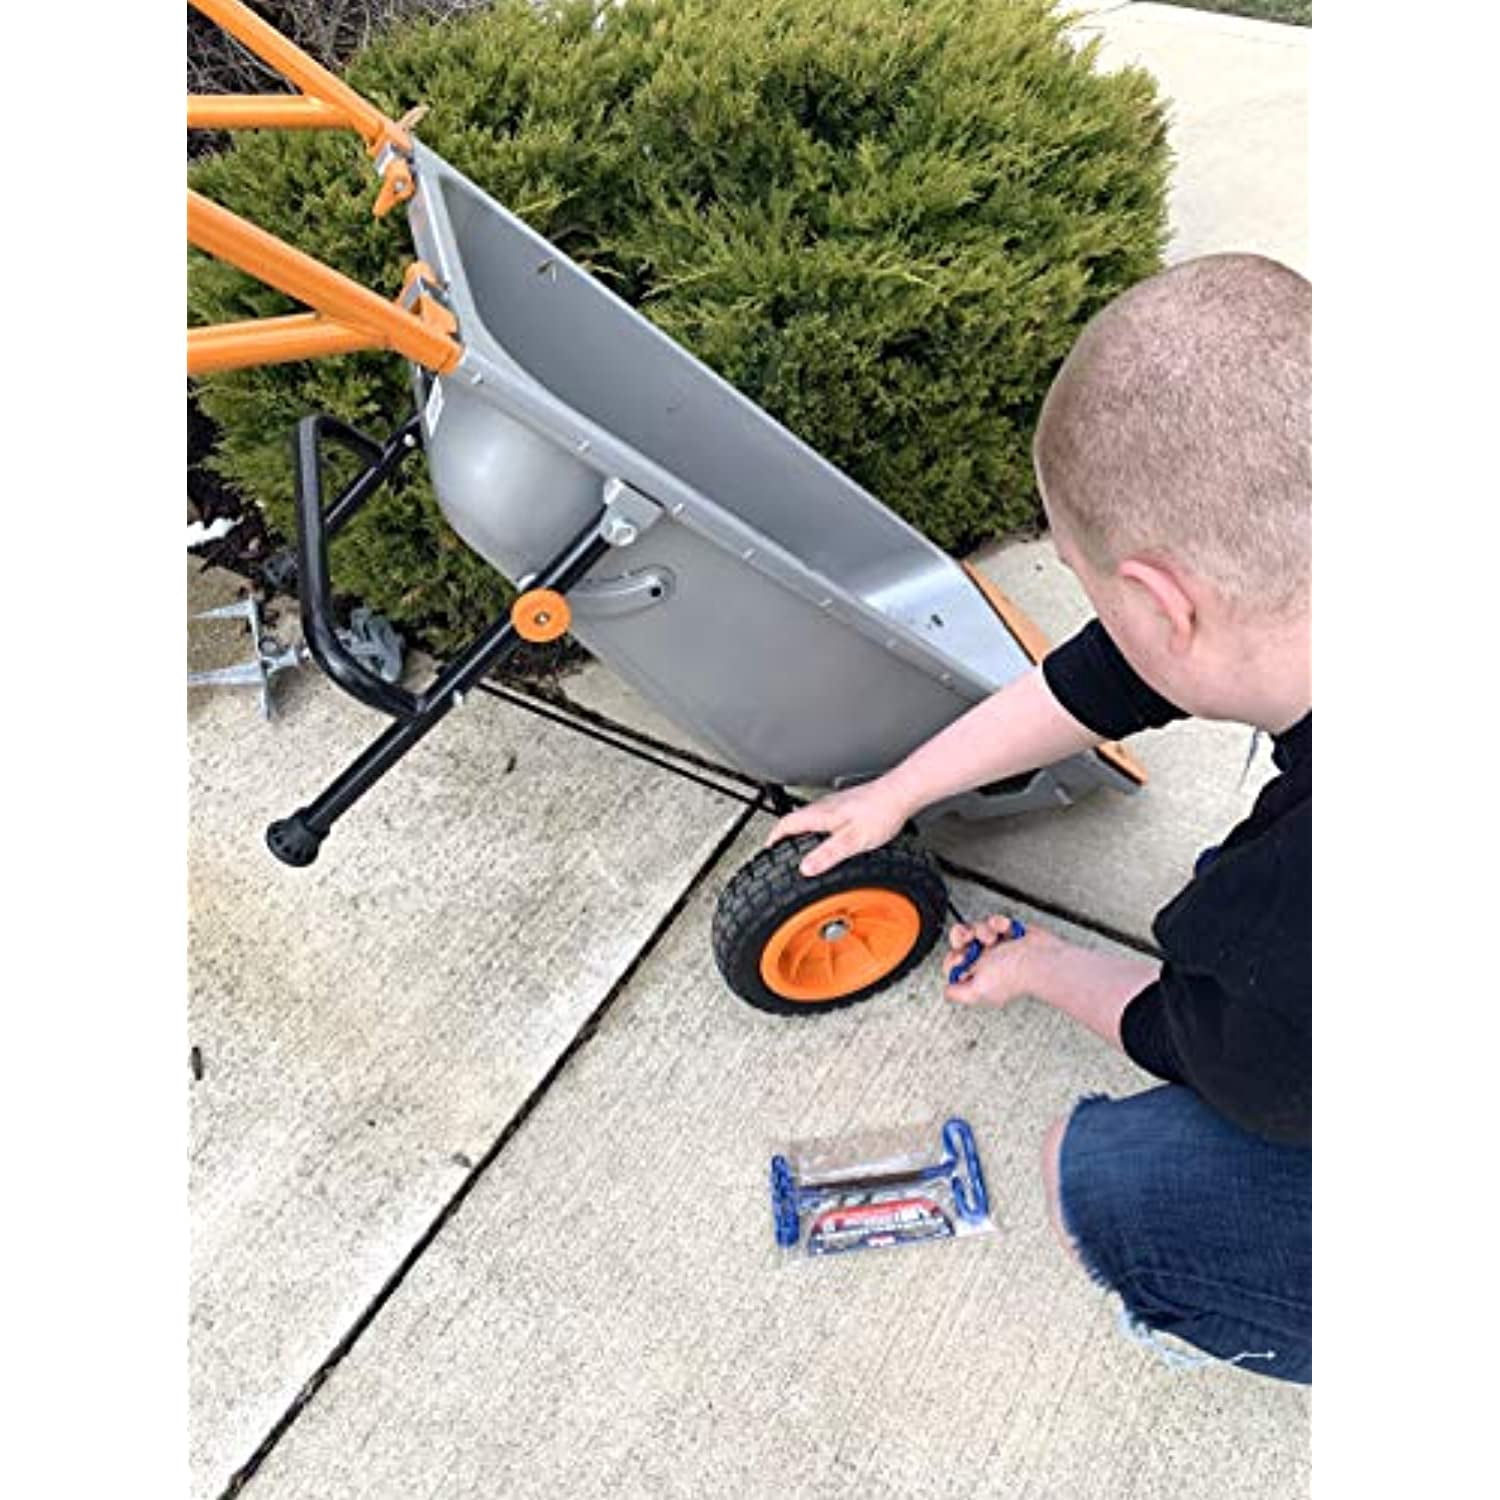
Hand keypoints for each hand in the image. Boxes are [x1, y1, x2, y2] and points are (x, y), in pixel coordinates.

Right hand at [765, 779, 911, 877]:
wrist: (901, 794)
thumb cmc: (881, 812)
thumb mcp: (852, 840)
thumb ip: (828, 854)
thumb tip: (806, 868)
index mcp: (821, 814)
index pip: (786, 824)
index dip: (774, 838)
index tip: (767, 849)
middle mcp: (825, 806)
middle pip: (795, 820)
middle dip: (784, 835)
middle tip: (780, 849)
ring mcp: (837, 803)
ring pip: (809, 817)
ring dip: (801, 831)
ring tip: (800, 845)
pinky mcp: (849, 804)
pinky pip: (824, 816)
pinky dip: (817, 828)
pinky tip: (829, 836)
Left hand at [943, 913, 1060, 1007]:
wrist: (1041, 958)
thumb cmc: (1014, 973)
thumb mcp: (978, 989)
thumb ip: (958, 993)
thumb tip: (946, 992)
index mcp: (978, 979)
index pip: (954, 966)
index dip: (953, 959)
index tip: (961, 957)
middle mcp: (987, 965)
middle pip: (961, 945)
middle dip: (962, 938)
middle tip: (970, 940)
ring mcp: (998, 949)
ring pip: (976, 930)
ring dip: (983, 931)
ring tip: (993, 939)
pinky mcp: (1008, 934)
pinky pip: (994, 922)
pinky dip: (998, 924)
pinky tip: (1005, 930)